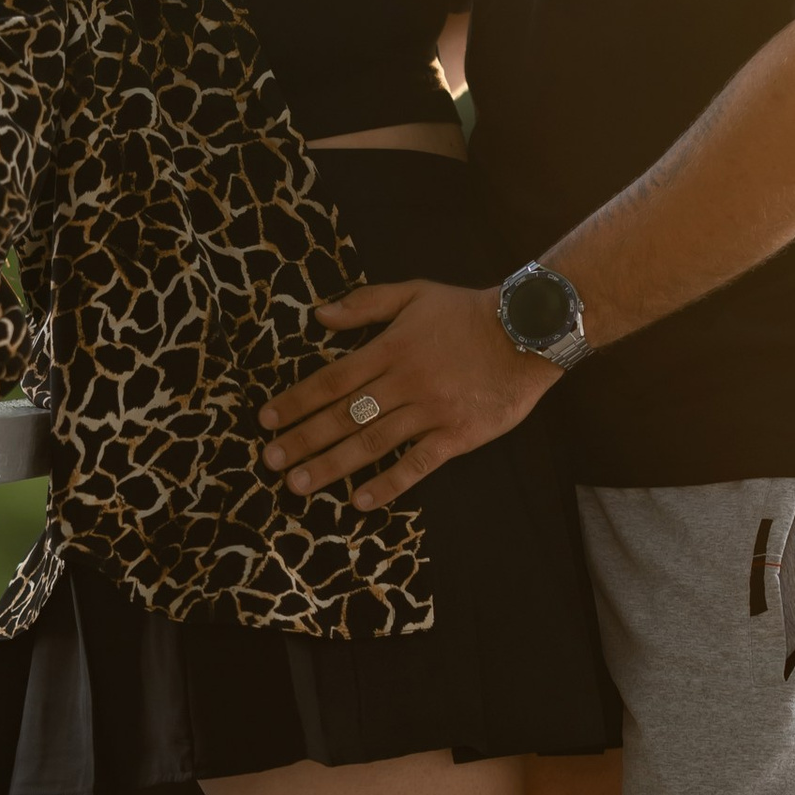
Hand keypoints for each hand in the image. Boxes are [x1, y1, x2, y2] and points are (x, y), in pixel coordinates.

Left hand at [258, 277, 553, 507]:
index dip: (296, 401)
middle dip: (303, 439)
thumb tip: (319, 315)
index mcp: (391, 349)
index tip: (266, 419)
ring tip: (298, 485)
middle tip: (269, 461)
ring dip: (332, 465)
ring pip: (372, 442)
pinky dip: (388, 483)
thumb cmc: (468, 312)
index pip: (332, 379)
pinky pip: (417, 464)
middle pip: (344, 415)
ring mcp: (431, 411)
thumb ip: (366, 304)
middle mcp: (405, 382)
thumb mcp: (416, 293)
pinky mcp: (457, 435)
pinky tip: (360, 501)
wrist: (528, 332)